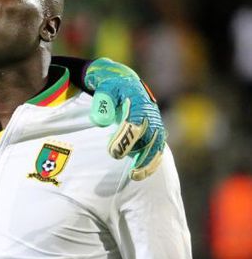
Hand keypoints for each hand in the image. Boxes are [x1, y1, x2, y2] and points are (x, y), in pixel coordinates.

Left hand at [84, 58, 165, 180]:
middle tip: (128, 170)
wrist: (126, 82)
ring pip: (157, 146)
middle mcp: (150, 114)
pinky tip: (142, 173)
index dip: (125, 140)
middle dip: (140, 155)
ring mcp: (155, 123)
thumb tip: (101, 120)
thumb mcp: (104, 89)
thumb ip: (102, 103)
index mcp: (139, 102)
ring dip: (148, 162)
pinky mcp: (156, 131)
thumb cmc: (112, 87)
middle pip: (149, 138)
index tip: (113, 153)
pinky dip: (152, 161)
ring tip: (136, 176)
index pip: (134, 125)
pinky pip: (158, 148)